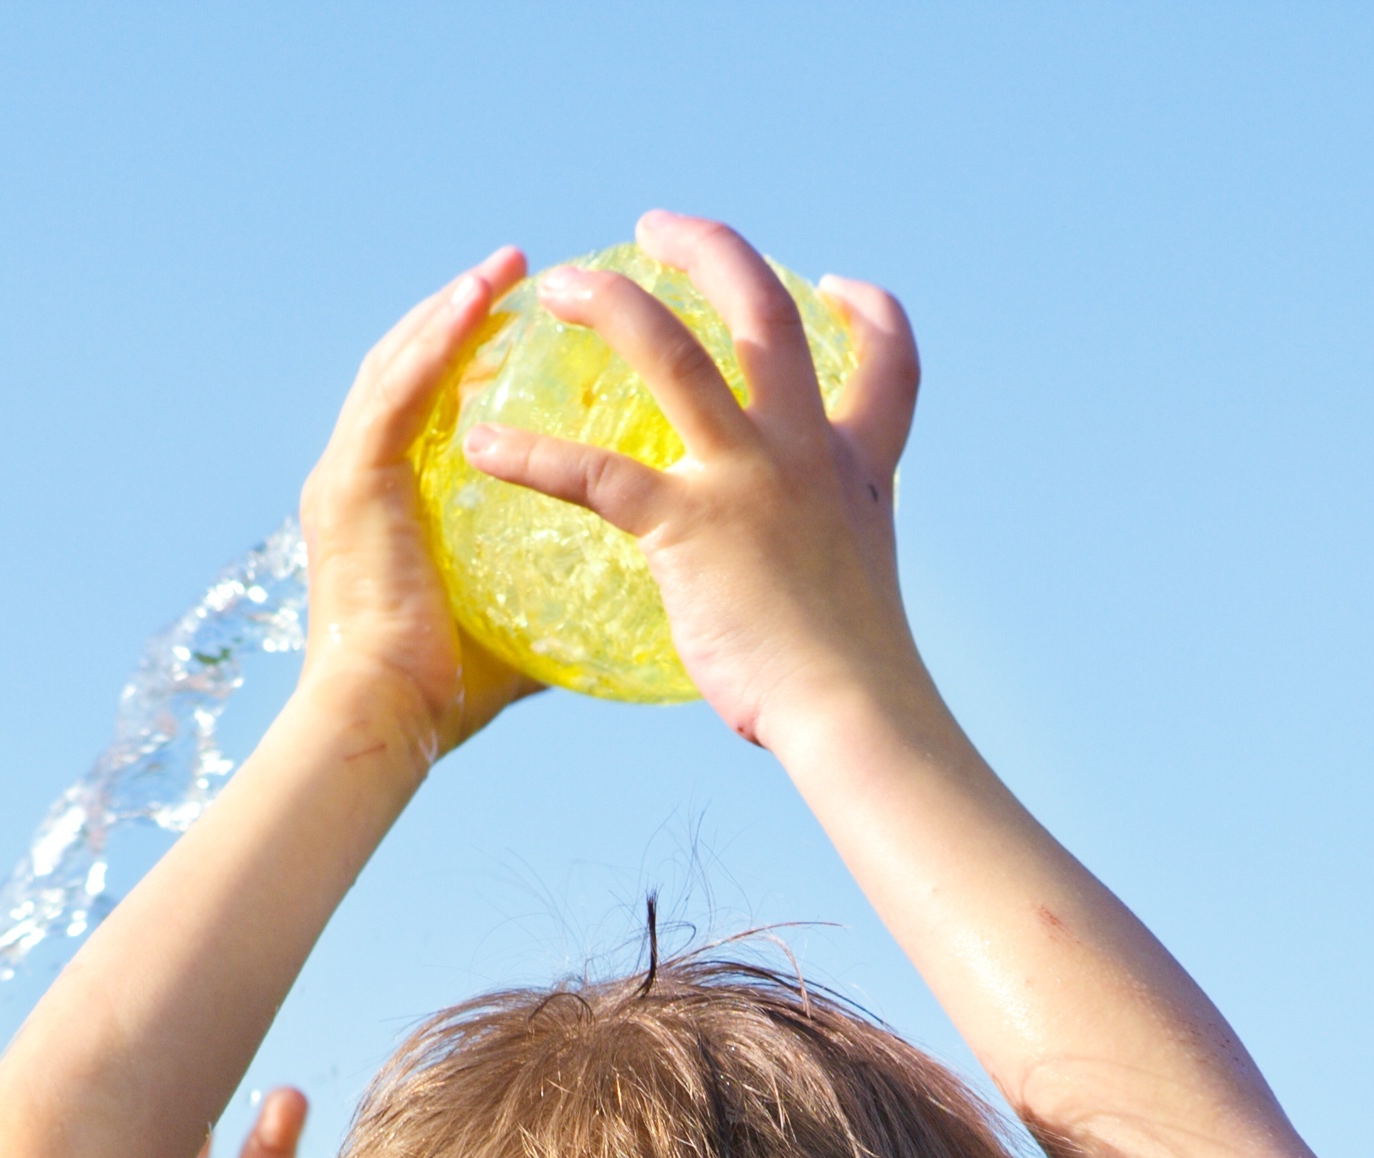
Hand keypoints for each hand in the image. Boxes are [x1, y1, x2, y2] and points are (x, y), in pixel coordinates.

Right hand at [302, 250, 549, 759]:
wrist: (381, 723)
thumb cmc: (438, 699)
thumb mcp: (506, 636)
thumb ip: (549, 610)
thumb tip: (614, 613)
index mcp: (379, 506)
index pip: (416, 407)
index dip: (456, 358)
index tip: (511, 324)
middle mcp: (352, 478)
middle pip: (401, 367)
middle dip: (454, 314)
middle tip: (514, 271)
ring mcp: (346, 476)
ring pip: (397, 365)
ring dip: (451, 309)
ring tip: (504, 268)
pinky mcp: (354, 483)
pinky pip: (398, 393)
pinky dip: (439, 341)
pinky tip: (481, 300)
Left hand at [460, 212, 927, 751]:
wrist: (853, 715)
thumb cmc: (848, 680)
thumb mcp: (853, 588)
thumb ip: (814, 554)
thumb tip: (783, 582)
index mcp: (854, 466)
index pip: (890, 365)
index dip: (871, 313)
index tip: (839, 285)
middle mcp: (807, 450)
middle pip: (766, 314)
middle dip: (710, 251)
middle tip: (653, 226)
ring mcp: (749, 478)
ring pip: (673, 353)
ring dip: (609, 304)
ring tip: (556, 287)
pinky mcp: (690, 526)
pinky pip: (594, 473)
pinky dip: (530, 454)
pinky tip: (483, 446)